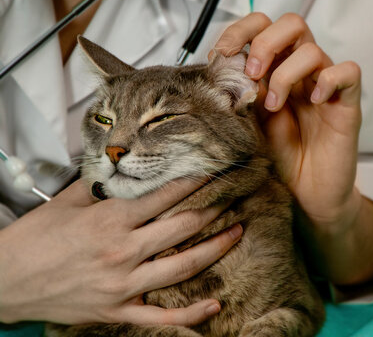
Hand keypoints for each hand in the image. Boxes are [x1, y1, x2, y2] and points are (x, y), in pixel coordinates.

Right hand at [0, 180, 241, 324]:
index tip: (214, 171)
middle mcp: (123, 252)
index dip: (194, 181)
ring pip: (182, 268)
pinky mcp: (117, 312)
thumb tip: (124, 165)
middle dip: (214, 208)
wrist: (6, 282)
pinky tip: (213, 306)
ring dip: (215, 249)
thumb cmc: (35, 239)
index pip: (165, 196)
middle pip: (182, 227)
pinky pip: (160, 319)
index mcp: (110, 221)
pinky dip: (190, 315)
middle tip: (235, 195)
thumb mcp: (66, 202)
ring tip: (237, 232)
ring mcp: (123, 286)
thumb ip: (101, 184)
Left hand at [214, 13, 372, 284]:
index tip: (221, 56)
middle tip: (252, 75)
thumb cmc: (279, 160)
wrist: (306, 197)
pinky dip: (329, 80)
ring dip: (286, 73)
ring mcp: (324, 86)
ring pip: (313, 49)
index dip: (240, 31)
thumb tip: (220, 67)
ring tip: (275, 104)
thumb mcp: (248, 123)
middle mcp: (300, 73)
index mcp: (275, 71)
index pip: (261, 26)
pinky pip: (349, 72)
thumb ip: (239, 94)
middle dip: (265, 43)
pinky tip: (314, 101)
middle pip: (291, 23)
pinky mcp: (347, 105)